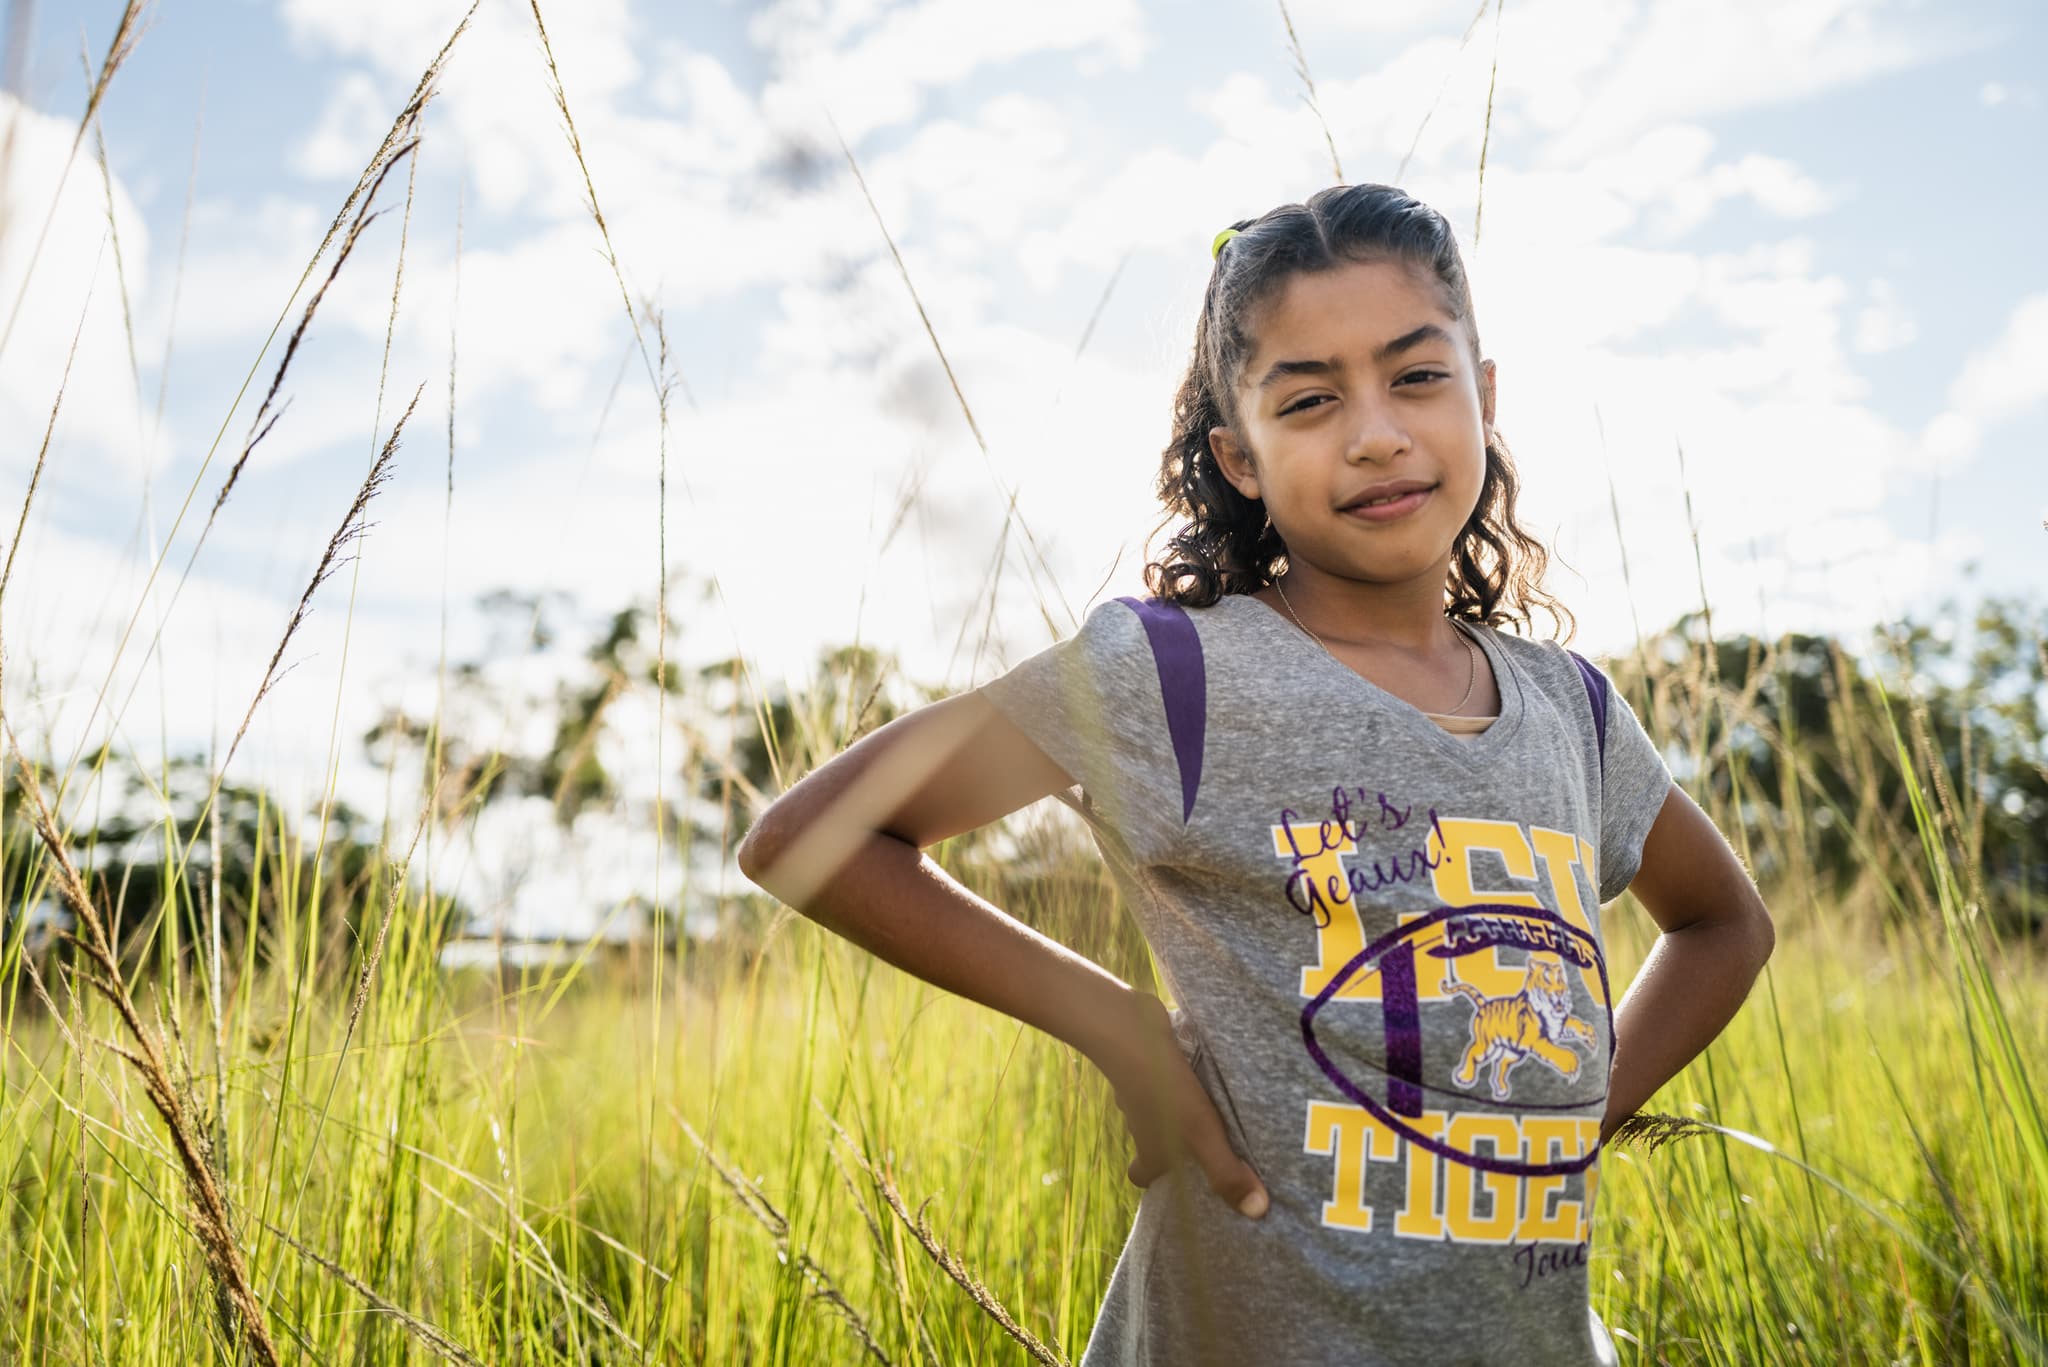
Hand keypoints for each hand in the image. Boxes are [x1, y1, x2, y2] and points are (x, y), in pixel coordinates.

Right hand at [1088, 991, 1269, 1219]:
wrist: (1129, 1031)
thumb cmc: (1164, 1092)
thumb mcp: (1201, 1134)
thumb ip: (1226, 1172)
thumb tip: (1256, 1213)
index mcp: (1150, 1150)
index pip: (1141, 1176)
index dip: (1155, 1179)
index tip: (1179, 1178)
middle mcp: (1140, 1123)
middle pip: (1151, 1141)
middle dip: (1172, 1143)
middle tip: (1202, 1141)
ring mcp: (1139, 1091)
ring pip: (1156, 1108)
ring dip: (1177, 1108)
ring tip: (1212, 1104)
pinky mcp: (1147, 1063)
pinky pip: (1162, 1078)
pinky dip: (1176, 1077)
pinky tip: (1199, 1070)